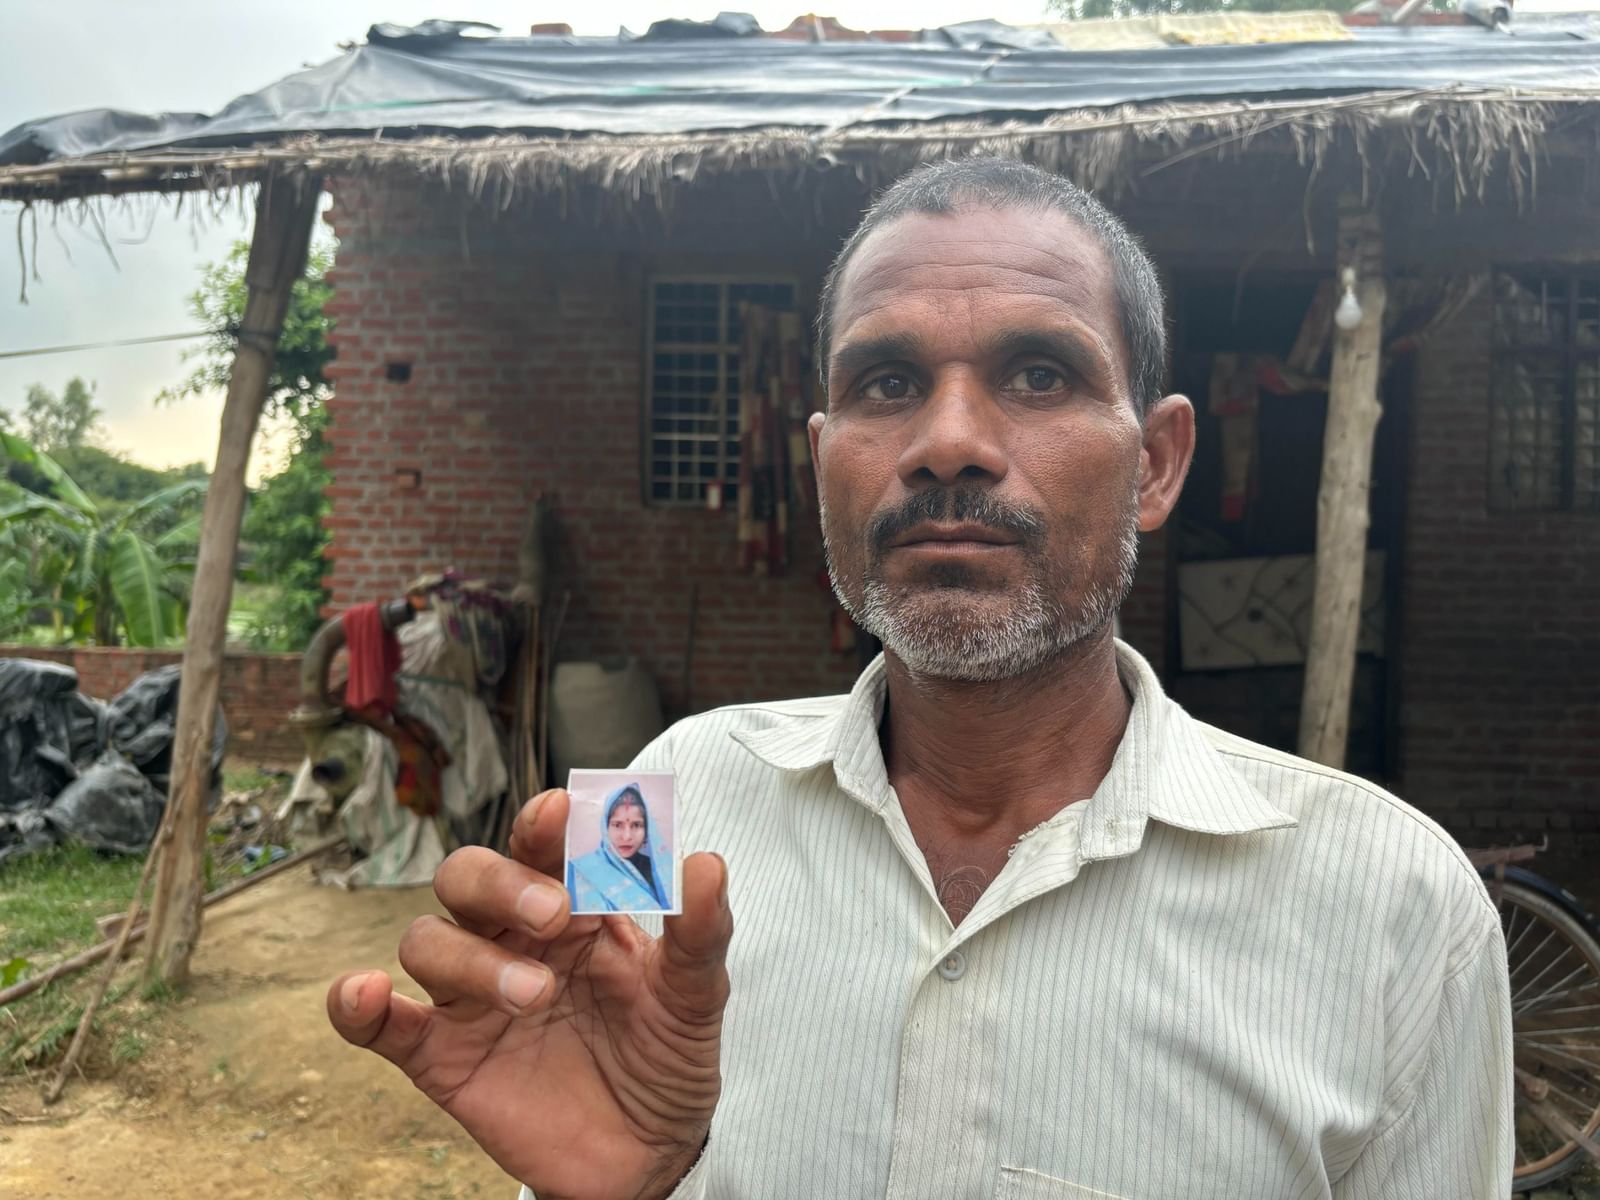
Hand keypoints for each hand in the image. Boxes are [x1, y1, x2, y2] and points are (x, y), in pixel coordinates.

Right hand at [326, 788, 732, 1199]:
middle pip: (467, 876)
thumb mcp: (696, 996)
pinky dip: (358, 1004)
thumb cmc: (665, 1056)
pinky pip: (381, 1025)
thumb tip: (706, 862)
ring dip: (470, 957)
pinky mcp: (441, 1057)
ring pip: (427, 941)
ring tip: (535, 996)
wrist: (648, 1155)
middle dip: (500, 882)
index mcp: (572, 907)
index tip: (562, 811)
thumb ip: (700, 932)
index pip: (541, 844)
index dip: (543, 822)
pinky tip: (368, 994)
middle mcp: (511, 938)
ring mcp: (471, 996)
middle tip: (554, 916)